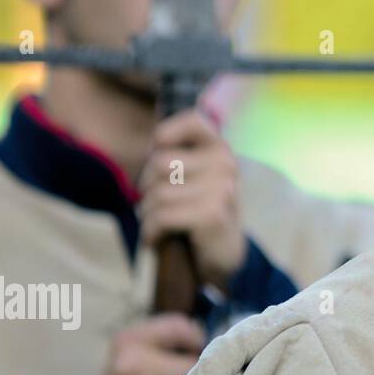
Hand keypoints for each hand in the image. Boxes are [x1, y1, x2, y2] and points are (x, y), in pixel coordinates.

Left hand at [138, 109, 245, 290]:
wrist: (223, 254)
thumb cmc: (197, 211)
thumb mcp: (192, 177)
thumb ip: (176, 157)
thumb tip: (150, 148)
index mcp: (220, 149)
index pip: (194, 120)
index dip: (165, 134)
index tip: (157, 154)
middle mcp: (226, 163)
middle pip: (160, 162)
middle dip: (148, 187)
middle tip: (158, 203)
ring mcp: (222, 188)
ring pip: (158, 193)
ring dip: (149, 215)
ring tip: (160, 224)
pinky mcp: (213, 214)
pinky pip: (162, 216)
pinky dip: (152, 232)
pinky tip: (159, 237)